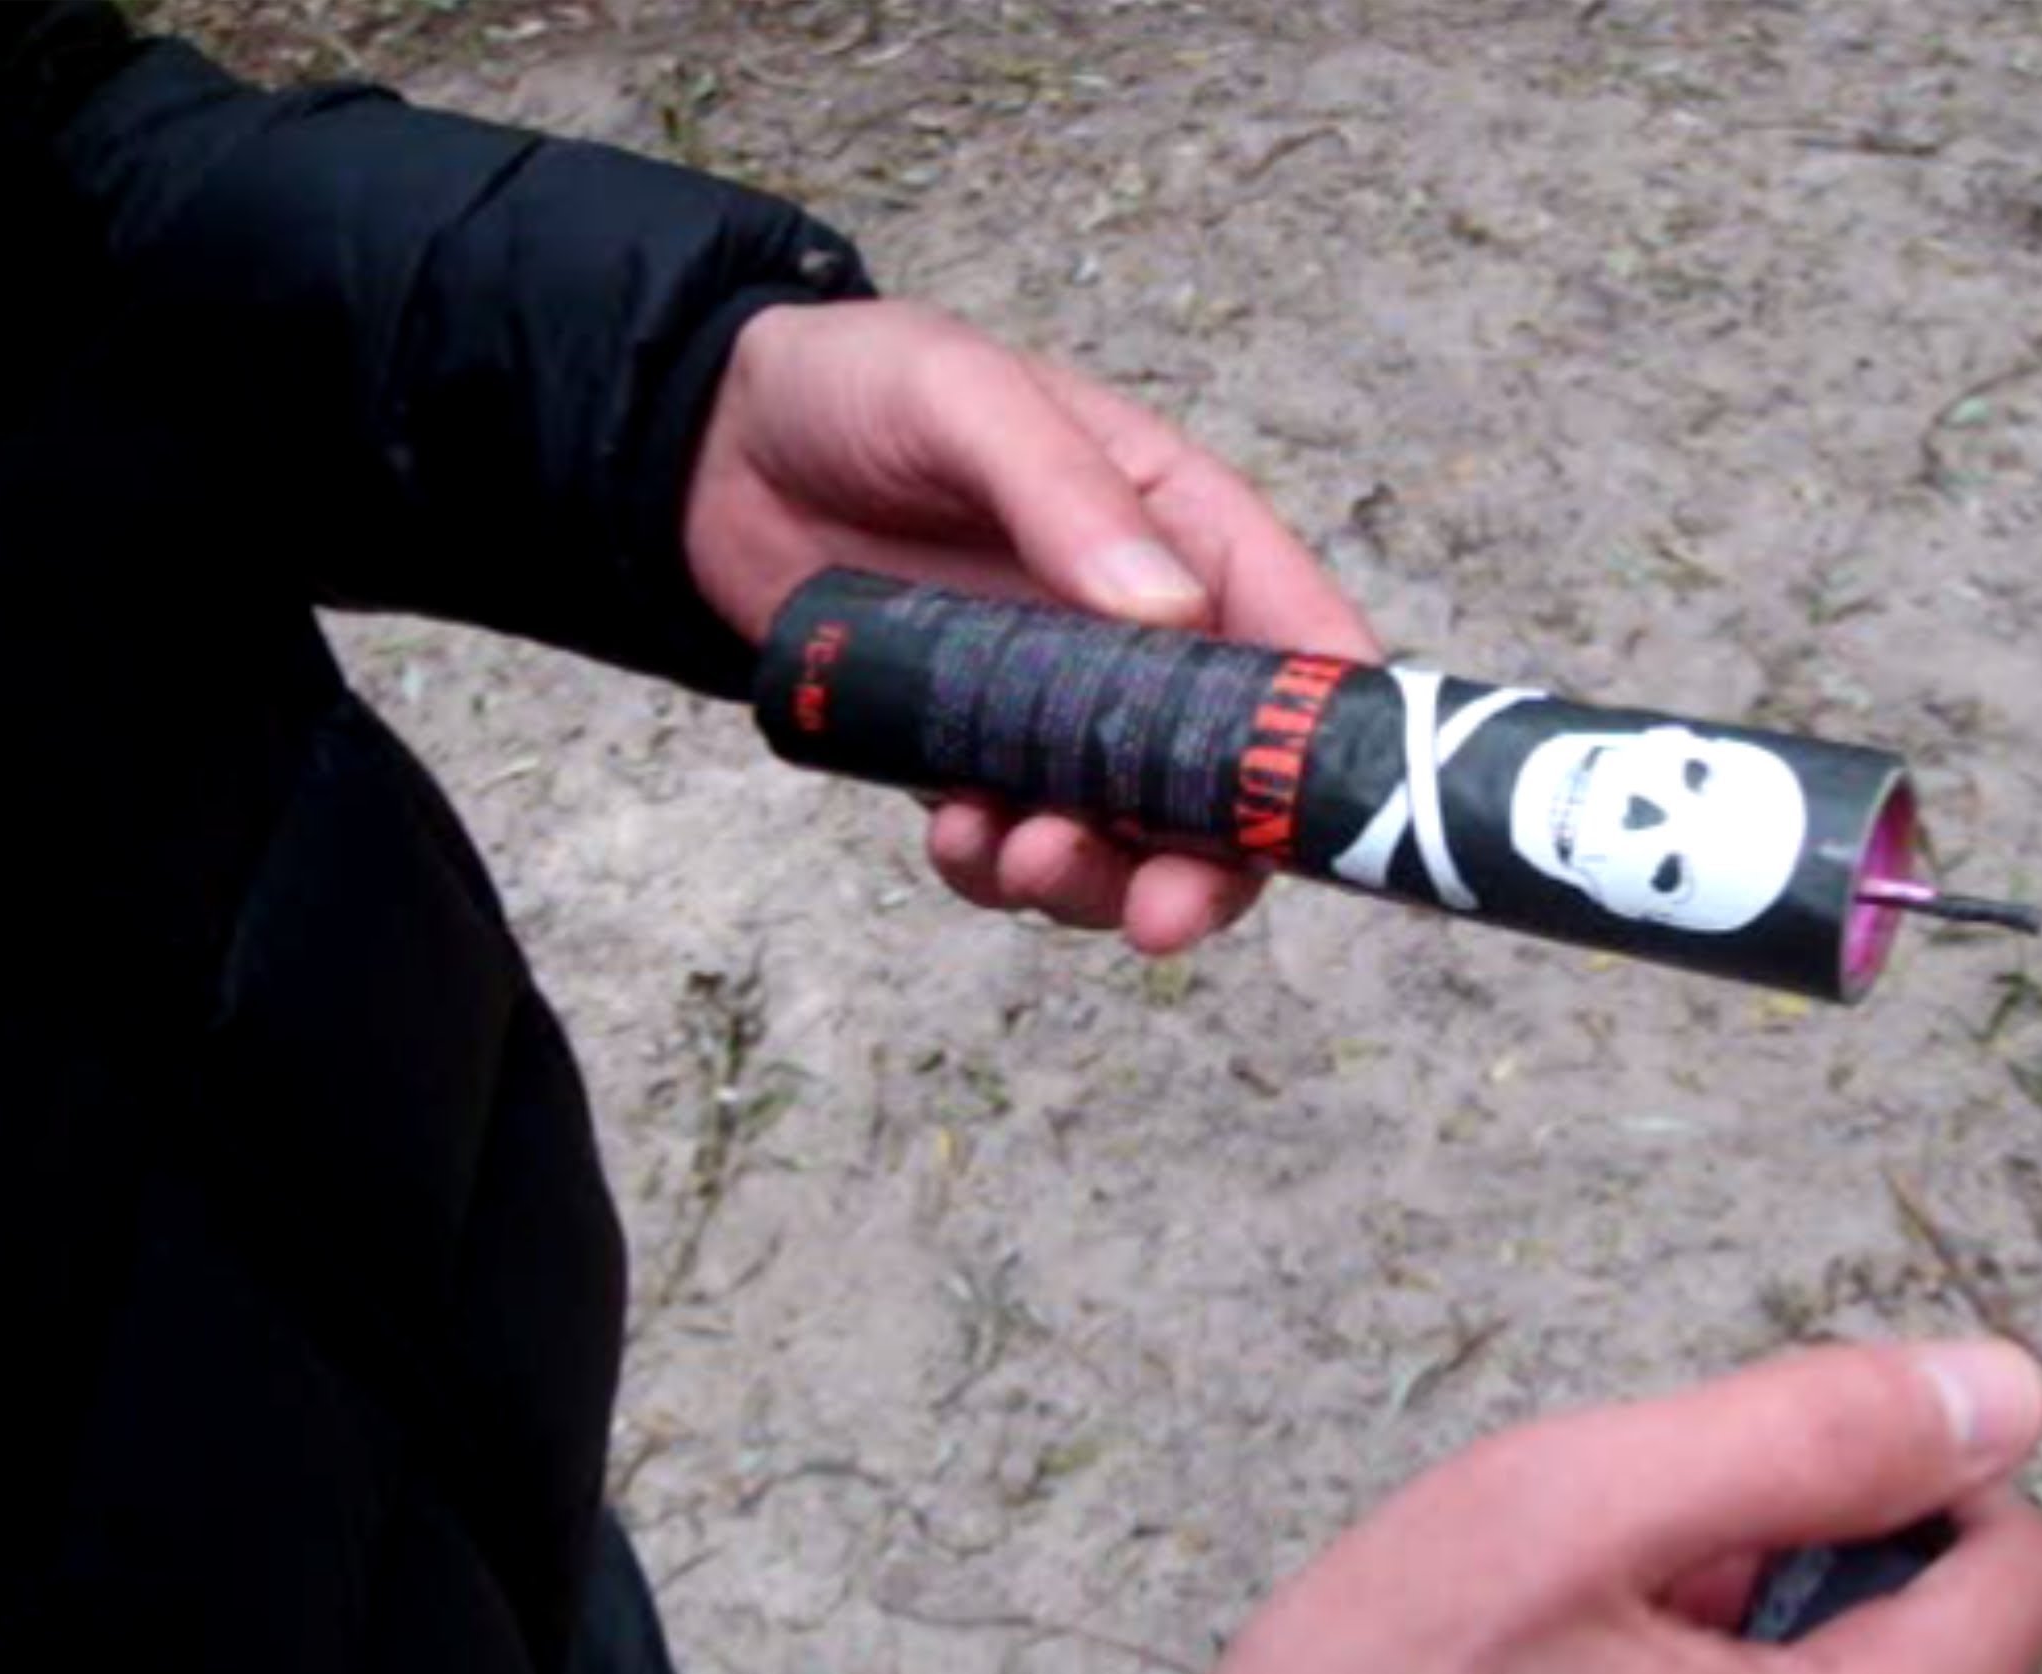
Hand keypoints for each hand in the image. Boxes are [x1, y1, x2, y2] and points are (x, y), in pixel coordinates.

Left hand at [683, 300, 1380, 954]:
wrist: (711, 448)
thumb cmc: (858, 389)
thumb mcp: (965, 398)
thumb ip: (1065, 496)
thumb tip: (1172, 613)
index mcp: (1188, 534)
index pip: (1304, 643)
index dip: (1330, 737)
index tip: (1313, 812)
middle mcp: (1150, 640)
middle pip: (1230, 784)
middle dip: (1211, 865)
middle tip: (1164, 915)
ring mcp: (1064, 711)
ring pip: (1129, 841)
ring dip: (1096, 881)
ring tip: (1023, 854)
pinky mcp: (976, 758)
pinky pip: (1016, 846)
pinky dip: (999, 868)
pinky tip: (955, 833)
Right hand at [1091, 1340, 2041, 1673]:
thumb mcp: (1585, 1509)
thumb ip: (1809, 1438)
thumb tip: (2001, 1391)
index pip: (2022, 1565)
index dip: (1908, 1467)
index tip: (1762, 1465)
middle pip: (1934, 1620)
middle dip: (1804, 1541)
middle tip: (1638, 1555)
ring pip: (1843, 1670)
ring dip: (1739, 1607)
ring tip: (1584, 1623)